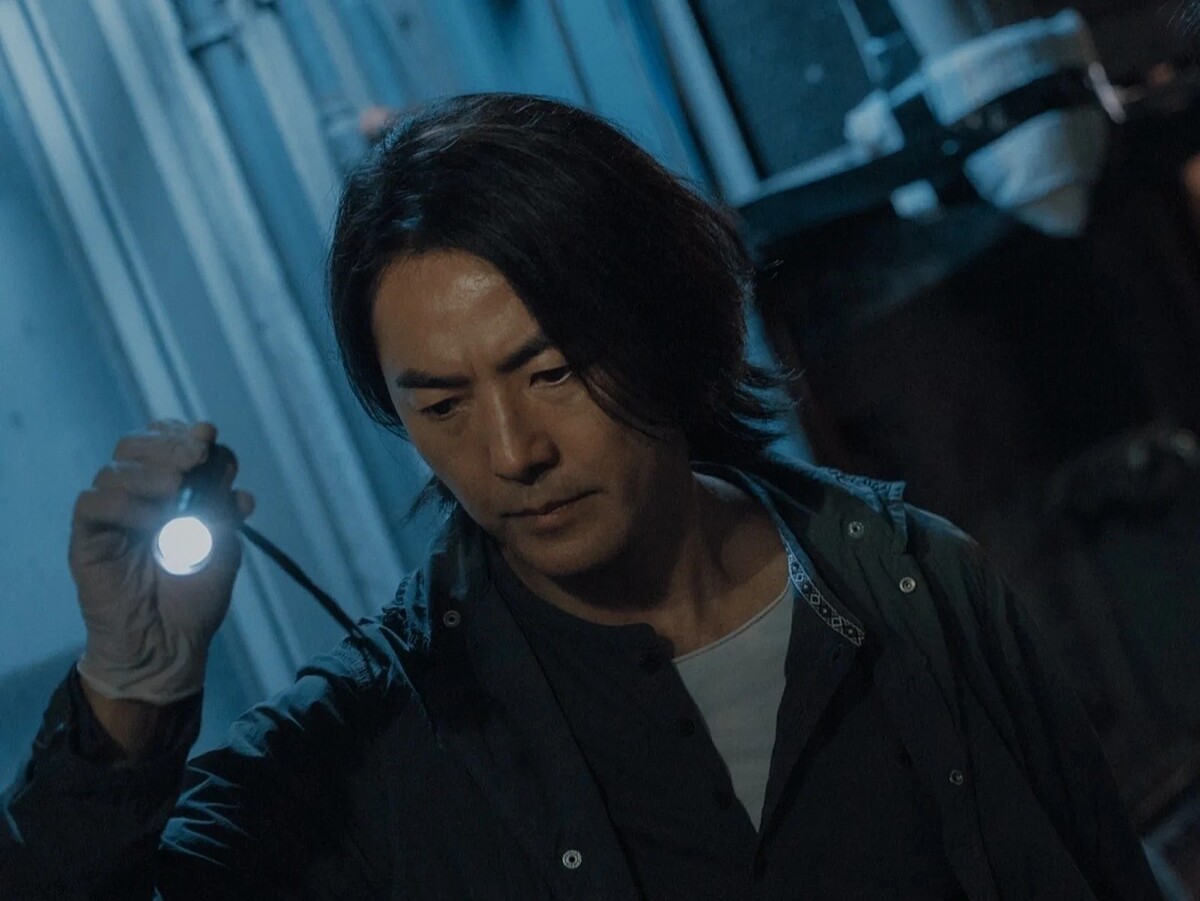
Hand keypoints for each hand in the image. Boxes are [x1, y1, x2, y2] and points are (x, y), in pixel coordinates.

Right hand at [71, 420, 254, 704]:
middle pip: (136, 447)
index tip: (209, 437)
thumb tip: (236, 480)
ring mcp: (111, 516)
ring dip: (149, 472)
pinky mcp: (88, 539)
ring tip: (176, 489)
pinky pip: (92, 505)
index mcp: (171, 493)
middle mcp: (138, 498)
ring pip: (114, 471)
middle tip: (195, 456)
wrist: (169, 646)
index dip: (186, 435)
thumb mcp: (222, 548)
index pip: (168, 446)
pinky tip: (151, 521)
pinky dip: (123, 504)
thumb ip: (224, 513)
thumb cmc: (195, 597)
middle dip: (168, 444)